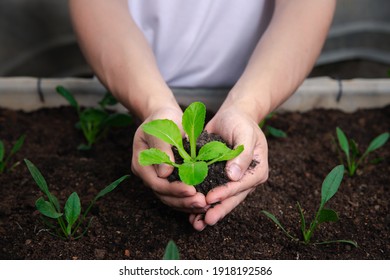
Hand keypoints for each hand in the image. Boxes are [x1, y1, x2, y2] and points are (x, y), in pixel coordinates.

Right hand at [131, 105, 207, 213]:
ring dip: (188, 204)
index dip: (174, 189)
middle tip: (202, 202)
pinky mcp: (169, 179)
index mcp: (142, 164)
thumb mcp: (160, 128)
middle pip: (164, 196)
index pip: (157, 184)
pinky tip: (203, 202)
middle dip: (183, 201)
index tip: (191, 190)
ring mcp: (158, 178)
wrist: (165, 116)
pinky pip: (177, 194)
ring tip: (205, 204)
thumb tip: (165, 173)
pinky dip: (189, 199)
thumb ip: (162, 148)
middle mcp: (148, 175)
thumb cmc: (161, 119)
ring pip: (171, 199)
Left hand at [189, 105, 268, 230]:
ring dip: (209, 211)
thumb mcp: (244, 133)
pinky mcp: (220, 178)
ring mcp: (233, 181)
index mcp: (257, 170)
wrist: (232, 116)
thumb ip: (242, 154)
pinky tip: (191, 213)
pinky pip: (212, 192)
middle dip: (218, 210)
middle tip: (204, 221)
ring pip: (222, 200)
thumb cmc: (240, 122)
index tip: (210, 198)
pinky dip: (202, 202)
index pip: (241, 185)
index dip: (225, 193)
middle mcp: (246, 179)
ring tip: (196, 223)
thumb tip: (234, 176)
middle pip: (232, 198)